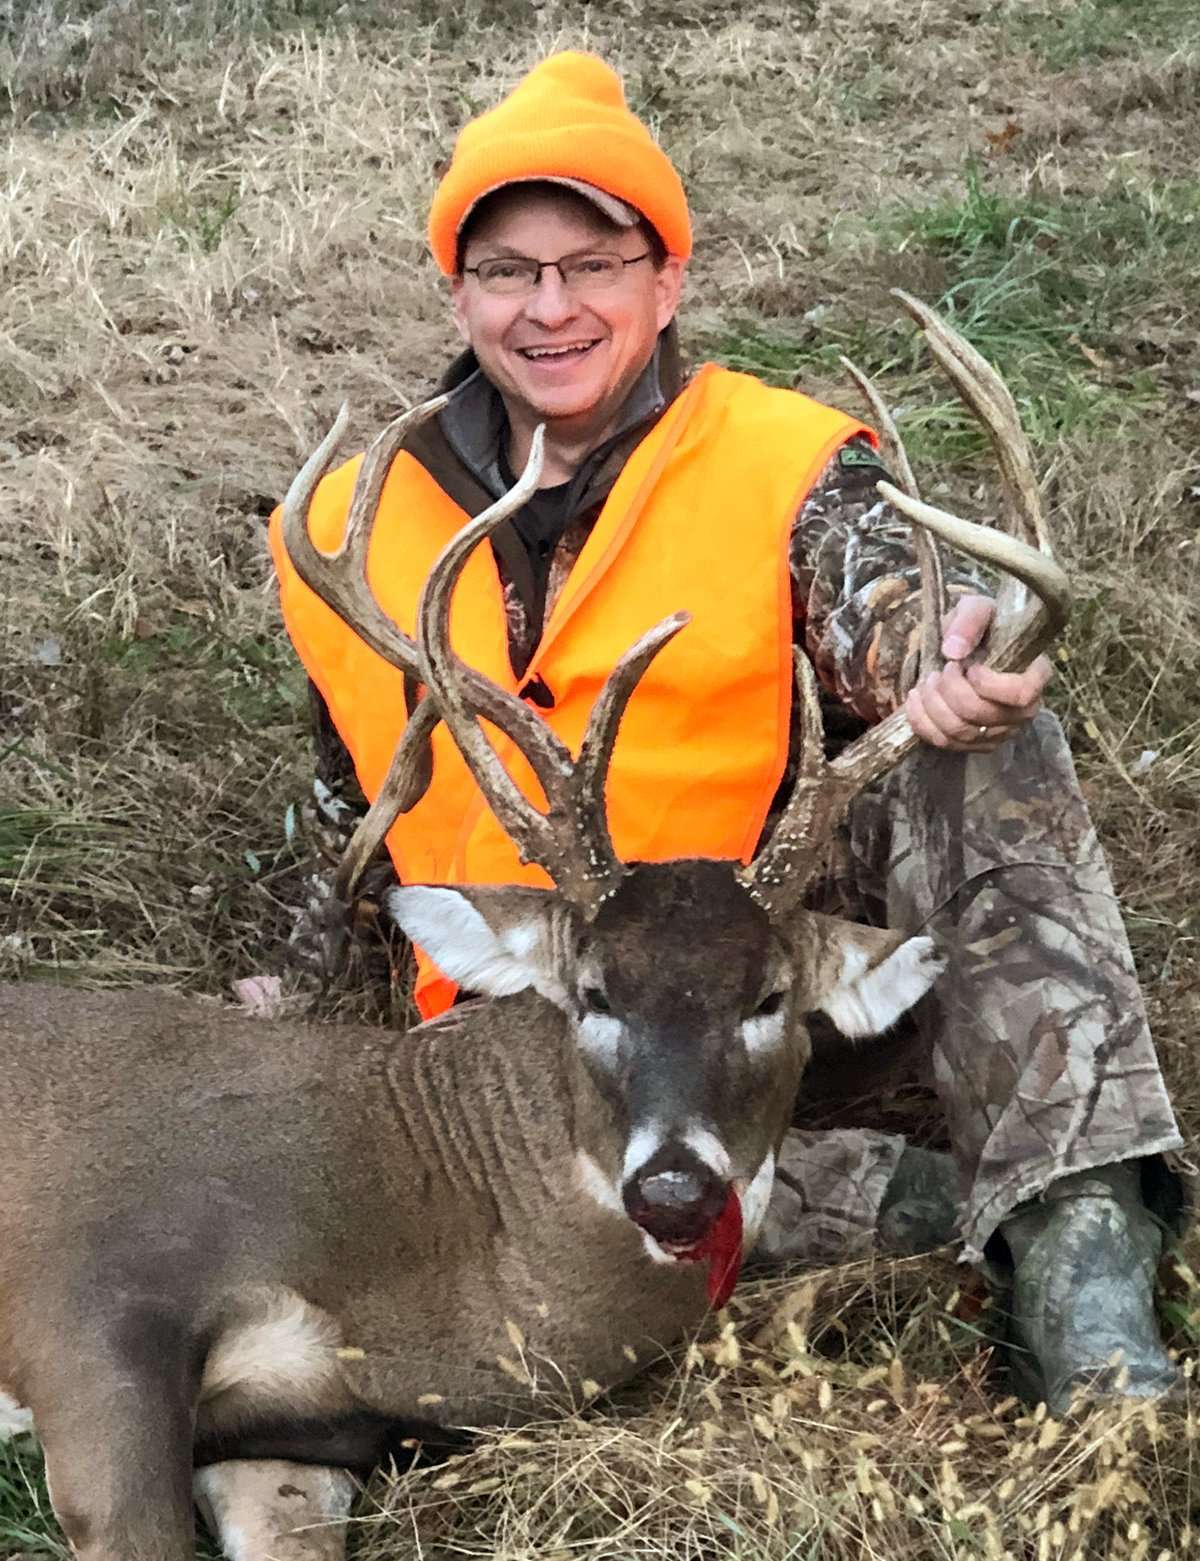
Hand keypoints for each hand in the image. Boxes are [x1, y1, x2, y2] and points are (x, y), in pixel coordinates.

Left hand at [904, 594, 1052, 751]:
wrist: (971, 646)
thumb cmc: (982, 626)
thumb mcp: (977, 608)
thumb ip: (969, 620)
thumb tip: (952, 650)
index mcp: (1035, 675)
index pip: (1020, 694)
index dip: (988, 684)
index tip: (969, 665)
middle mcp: (1023, 710)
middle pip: (981, 715)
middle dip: (950, 691)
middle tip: (940, 669)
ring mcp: (1000, 731)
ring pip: (960, 733)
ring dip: (933, 705)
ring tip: (926, 680)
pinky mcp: (976, 743)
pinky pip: (945, 743)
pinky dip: (922, 721)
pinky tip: (915, 698)